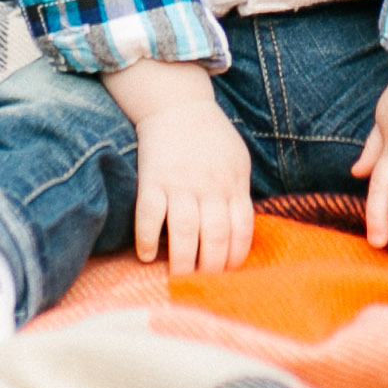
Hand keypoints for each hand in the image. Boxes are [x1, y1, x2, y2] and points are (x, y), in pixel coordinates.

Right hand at [103, 58, 253, 275]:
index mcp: (234, 183)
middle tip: (202, 282)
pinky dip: (146, 239)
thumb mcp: (238, 161)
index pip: (241, 231)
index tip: (227, 273)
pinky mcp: (152, 178)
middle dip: (210, 268)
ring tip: (178, 277)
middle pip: (215, 237)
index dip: (235, 258)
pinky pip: (149, 214)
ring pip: (184, 232)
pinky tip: (147, 255)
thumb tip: (240, 236)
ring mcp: (179, 182)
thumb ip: (241, 194)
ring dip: (182, 262)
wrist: (178, 105)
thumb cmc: (212, 139)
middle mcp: (209, 185)